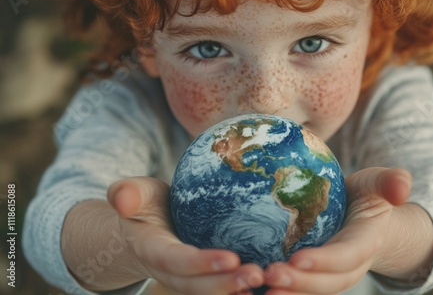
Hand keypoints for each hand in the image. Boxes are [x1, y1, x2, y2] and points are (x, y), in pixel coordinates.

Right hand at [107, 177, 264, 294]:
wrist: (145, 225)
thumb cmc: (145, 204)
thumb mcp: (135, 192)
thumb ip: (126, 193)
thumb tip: (122, 200)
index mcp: (152, 249)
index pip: (175, 260)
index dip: (200, 263)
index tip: (230, 257)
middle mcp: (169, 271)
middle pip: (196, 285)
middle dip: (225, 284)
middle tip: (256, 273)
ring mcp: (185, 279)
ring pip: (209, 293)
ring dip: (235, 291)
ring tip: (264, 279)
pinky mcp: (200, 278)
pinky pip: (218, 289)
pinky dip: (238, 292)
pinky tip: (265, 287)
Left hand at [263, 168, 411, 294]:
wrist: (364, 220)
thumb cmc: (367, 197)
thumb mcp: (378, 183)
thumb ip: (390, 182)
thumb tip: (401, 188)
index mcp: (364, 244)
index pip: (346, 256)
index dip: (325, 261)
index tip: (297, 258)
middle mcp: (348, 267)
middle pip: (326, 283)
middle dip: (299, 284)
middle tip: (269, 275)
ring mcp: (330, 275)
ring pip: (310, 292)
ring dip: (286, 294)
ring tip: (257, 288)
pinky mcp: (313, 276)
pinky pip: (297, 288)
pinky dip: (275, 290)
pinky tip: (250, 285)